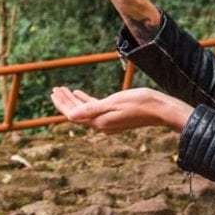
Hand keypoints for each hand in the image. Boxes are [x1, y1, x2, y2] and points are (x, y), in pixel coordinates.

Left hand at [50, 86, 193, 133]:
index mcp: (99, 122)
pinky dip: (86, 100)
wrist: (160, 109)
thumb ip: (91, 109)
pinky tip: (80, 93)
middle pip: (78, 113)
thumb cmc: (139, 103)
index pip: (74, 114)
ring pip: (85, 110)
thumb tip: (69, 116)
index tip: (53, 93)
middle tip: (55, 89)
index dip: (62, 104)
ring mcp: (108, 121)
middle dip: (65, 101)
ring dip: (74, 100)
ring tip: (64, 90)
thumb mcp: (113, 103)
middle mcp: (102, 124)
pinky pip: (95, 108)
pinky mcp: (115, 116)